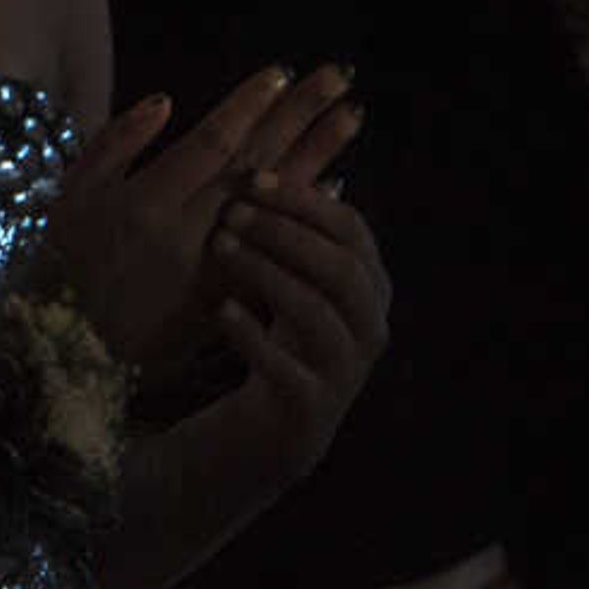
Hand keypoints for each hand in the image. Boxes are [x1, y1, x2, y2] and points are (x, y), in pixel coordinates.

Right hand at [45, 64, 360, 363]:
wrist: (73, 342)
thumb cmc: (71, 257)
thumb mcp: (72, 196)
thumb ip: (112, 144)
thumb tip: (166, 100)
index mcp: (146, 203)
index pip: (210, 142)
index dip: (249, 106)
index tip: (282, 70)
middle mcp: (187, 233)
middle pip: (256, 164)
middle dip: (298, 116)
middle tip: (339, 76)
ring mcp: (215, 265)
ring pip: (279, 203)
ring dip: (318, 156)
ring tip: (352, 116)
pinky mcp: (231, 292)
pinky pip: (281, 245)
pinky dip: (308, 215)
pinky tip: (337, 181)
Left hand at [198, 169, 390, 479]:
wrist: (255, 438)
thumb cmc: (270, 344)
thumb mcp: (286, 285)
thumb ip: (295, 234)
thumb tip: (285, 150)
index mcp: (367, 291)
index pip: (352, 232)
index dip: (306, 199)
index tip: (253, 175)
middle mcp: (367, 331)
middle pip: (343, 268)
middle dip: (288, 232)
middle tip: (233, 210)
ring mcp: (343, 375)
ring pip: (320, 314)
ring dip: (269, 273)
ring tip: (222, 247)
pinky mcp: (308, 413)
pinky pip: (288, 369)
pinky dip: (254, 334)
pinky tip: (220, 309)